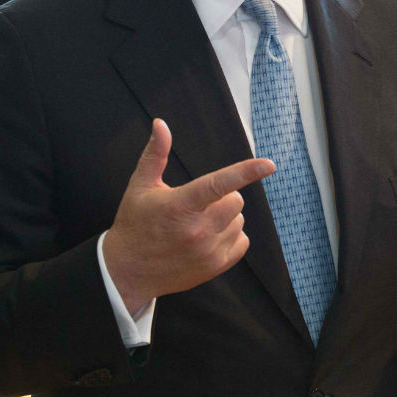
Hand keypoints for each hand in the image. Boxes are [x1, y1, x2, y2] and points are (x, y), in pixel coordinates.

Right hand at [102, 119, 274, 313]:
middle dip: (222, 198)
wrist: (127, 272)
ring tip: (199, 223)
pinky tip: (209, 237)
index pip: (219, 184)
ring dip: (226, 217)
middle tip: (199, 205)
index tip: (269, 165)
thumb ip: (156, 154)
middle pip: (235, 201)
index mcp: (180, 206)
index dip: (246, 172)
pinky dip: (231, 236)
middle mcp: (197, 230)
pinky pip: (242, 242)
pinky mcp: (215, 267)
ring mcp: (207, 251)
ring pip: (239, 221)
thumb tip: (161, 124)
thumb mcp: (140, 186)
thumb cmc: (134, 223)